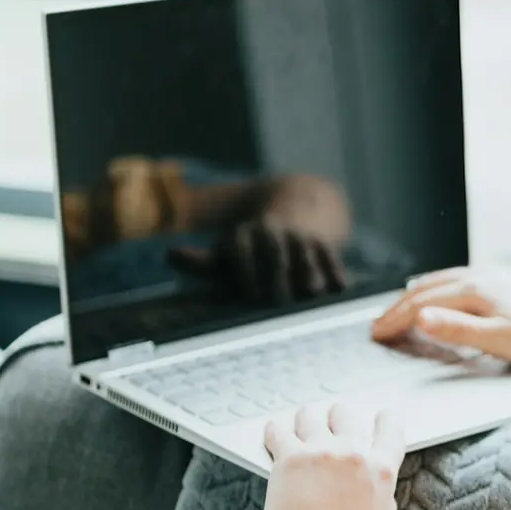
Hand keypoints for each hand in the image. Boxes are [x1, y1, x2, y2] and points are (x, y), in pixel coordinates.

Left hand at [169, 222, 346, 305]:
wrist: (298, 206)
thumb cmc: (255, 247)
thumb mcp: (228, 252)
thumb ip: (202, 262)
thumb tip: (170, 255)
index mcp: (244, 234)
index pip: (242, 249)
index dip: (246, 271)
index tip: (250, 295)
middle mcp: (272, 232)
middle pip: (275, 257)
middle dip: (278, 278)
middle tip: (279, 303)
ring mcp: (300, 237)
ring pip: (304, 256)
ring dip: (309, 272)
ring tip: (311, 291)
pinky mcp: (324, 243)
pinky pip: (330, 257)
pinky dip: (335, 270)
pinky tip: (340, 287)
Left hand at [262, 403, 405, 509]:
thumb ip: (382, 498)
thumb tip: (374, 486)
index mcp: (381, 469)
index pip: (391, 428)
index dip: (387, 419)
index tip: (382, 417)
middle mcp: (352, 453)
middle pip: (345, 414)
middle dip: (339, 419)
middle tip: (332, 426)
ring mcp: (319, 452)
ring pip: (310, 414)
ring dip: (307, 420)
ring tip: (301, 428)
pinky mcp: (288, 458)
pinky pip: (277, 429)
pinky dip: (275, 431)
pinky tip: (274, 434)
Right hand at [372, 267, 510, 366]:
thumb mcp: (498, 340)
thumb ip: (456, 330)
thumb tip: (419, 318)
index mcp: (474, 290)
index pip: (421, 303)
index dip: (395, 319)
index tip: (376, 334)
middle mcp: (480, 276)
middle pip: (427, 289)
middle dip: (398, 307)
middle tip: (378, 325)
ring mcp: (492, 275)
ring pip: (441, 281)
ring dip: (415, 296)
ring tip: (399, 310)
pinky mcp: (504, 280)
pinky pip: (457, 280)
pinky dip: (437, 290)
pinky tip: (440, 297)